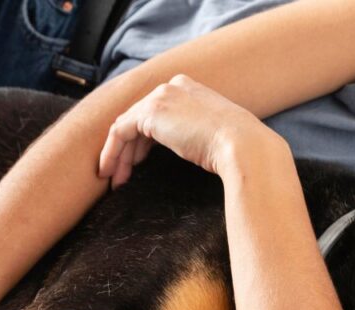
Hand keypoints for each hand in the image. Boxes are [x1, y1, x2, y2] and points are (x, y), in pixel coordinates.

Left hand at [98, 74, 280, 185]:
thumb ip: (196, 132)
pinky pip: (119, 133)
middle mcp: (172, 86)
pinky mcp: (151, 112)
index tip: (137, 163)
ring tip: (114, 180)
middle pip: (137, 118)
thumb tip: (188, 147)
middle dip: (127, 149)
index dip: (142, 140)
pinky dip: (111, 153)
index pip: (155, 113)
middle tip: (121, 175)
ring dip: (117, 155)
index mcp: (189, 88)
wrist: (244, 145)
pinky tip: (111, 173)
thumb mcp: (214, 134)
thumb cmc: (237, 147)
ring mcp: (160, 96)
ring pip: (125, 126)